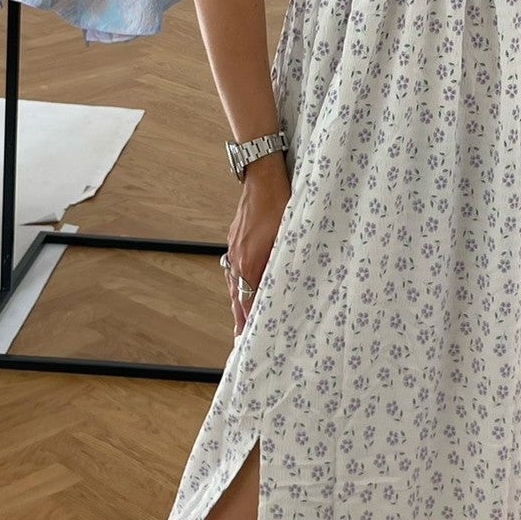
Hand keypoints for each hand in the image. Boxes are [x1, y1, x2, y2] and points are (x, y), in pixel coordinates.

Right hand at [224, 171, 289, 335]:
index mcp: (250, 263)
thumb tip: (285, 285)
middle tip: (240, 341)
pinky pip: (232, 271)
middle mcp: (237, 260)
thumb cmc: (280, 205)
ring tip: (238, 322)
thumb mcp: (288, 237)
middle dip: (240, 320)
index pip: (248, 302)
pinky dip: (235, 285)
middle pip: (237, 298)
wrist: (262, 178)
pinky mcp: (234, 241)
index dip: (250, 322)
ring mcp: (233, 250)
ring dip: (237, 304)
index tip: (251, 340)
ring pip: (233, 285)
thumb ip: (283, 264)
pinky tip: (239, 288)